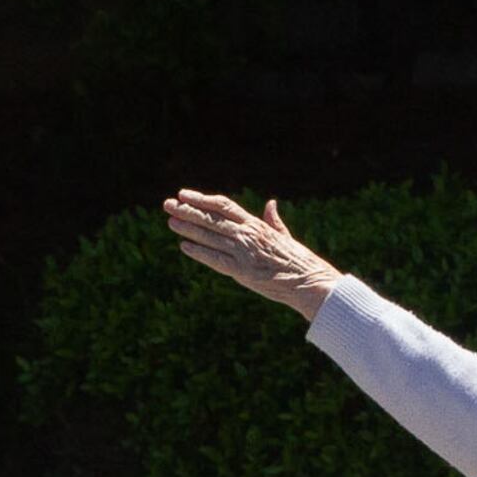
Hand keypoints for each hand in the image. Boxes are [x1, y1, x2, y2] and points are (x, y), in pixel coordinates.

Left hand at [163, 190, 341, 320]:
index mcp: (256, 225)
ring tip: (170, 221)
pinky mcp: (242, 272)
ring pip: (210, 236)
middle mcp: (247, 235)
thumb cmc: (298, 261)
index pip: (223, 205)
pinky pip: (216, 260)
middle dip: (187, 210)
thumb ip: (273, 221)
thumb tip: (271, 203)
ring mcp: (243, 252)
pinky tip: (184, 246)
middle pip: (211, 218)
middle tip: (167, 204)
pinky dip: (199, 252)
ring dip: (188, 228)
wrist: (308, 282)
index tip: (184, 194)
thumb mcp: (284, 236)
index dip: (202, 199)